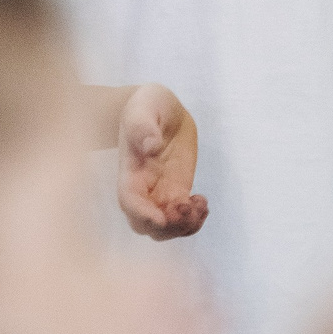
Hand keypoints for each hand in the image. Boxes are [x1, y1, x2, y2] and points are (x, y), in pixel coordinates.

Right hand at [116, 84, 208, 240]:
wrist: (160, 109)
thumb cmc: (146, 105)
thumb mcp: (143, 106)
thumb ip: (142, 125)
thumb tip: (151, 145)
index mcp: (129, 170)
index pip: (129, 201)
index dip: (142, 214)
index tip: (161, 217)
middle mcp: (142, 188)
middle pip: (145, 225)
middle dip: (167, 226)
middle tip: (187, 206)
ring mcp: (159, 193)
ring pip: (166, 228)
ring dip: (184, 226)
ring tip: (201, 205)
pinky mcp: (177, 192)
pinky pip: (183, 218)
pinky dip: (194, 219)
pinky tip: (203, 202)